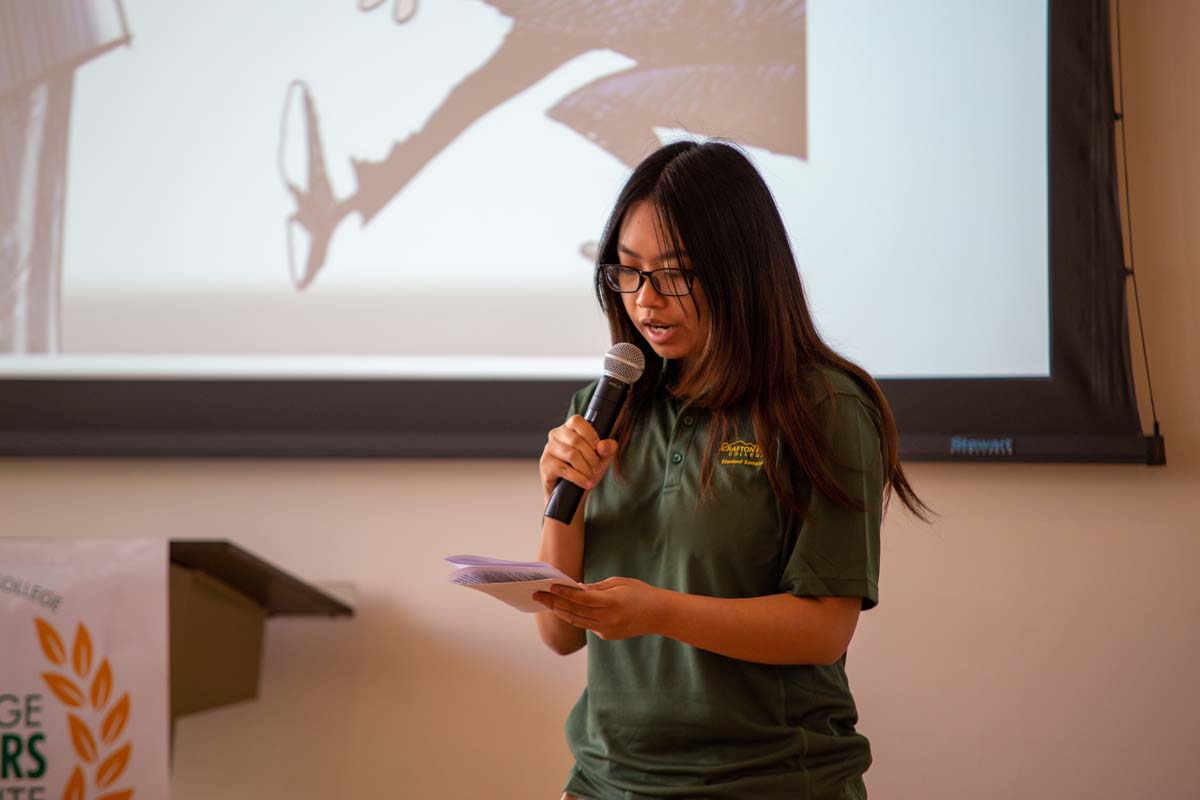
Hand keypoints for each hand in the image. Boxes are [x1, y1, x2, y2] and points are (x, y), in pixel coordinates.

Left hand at [534, 577, 665, 639]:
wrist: (658, 615)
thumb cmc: (640, 593)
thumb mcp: (620, 582)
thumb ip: (597, 587)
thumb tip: (576, 589)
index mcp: (613, 603)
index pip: (583, 599)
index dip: (565, 593)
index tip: (551, 586)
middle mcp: (608, 619)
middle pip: (575, 611)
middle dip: (554, 602)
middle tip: (537, 594)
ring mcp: (606, 630)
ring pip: (576, 621)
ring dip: (559, 611)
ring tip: (545, 602)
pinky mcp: (606, 635)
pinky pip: (585, 625)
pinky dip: (573, 616)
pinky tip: (562, 609)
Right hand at [539, 415, 617, 500]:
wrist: (571, 492)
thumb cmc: (585, 469)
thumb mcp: (601, 458)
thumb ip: (608, 449)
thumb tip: (603, 446)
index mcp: (568, 428)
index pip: (576, 421)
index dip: (590, 433)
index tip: (598, 448)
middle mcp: (556, 435)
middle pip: (576, 440)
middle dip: (591, 457)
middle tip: (597, 468)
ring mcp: (548, 449)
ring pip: (571, 455)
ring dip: (585, 468)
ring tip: (592, 477)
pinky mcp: (545, 465)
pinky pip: (564, 469)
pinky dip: (579, 478)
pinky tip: (586, 483)